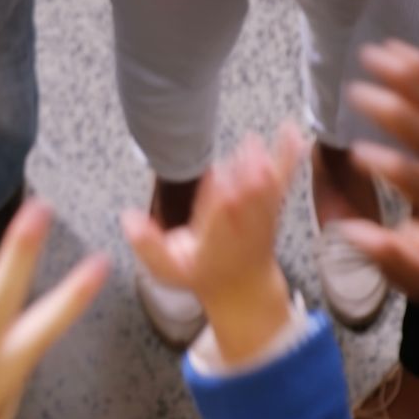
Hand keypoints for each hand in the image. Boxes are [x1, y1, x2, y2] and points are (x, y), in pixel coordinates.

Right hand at [121, 123, 304, 363]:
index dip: (216, 198)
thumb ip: (147, 243)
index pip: (215, 215)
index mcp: (212, 238)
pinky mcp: (272, 204)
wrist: (243, 287)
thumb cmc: (202, 272)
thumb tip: (128, 218)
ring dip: (262, 165)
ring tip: (254, 143)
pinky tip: (291, 131)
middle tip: (243, 152)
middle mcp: (239, 225)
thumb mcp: (167, 268)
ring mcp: (259, 215)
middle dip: (244, 176)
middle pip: (244, 198)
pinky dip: (289, 154)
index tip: (214, 178)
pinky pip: (283, 177)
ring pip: (264, 187)